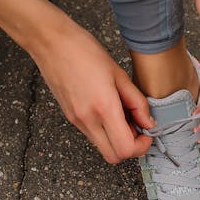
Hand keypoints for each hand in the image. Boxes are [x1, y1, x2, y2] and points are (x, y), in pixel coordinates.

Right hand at [30, 18, 153, 163]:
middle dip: (130, 147)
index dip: (141, 146)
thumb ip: (137, 102)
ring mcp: (76, 121)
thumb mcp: (119, 74)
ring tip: (122, 115)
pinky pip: (92, 135)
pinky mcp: (70, 117)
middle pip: (113, 156)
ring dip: (117, 139)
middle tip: (136, 127)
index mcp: (104, 108)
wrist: (51, 43)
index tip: (147, 132)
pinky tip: (109, 111)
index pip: (125, 149)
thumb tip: (148, 123)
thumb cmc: (83, 51)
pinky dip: (105, 131)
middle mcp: (88, 120)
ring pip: (102, 147)